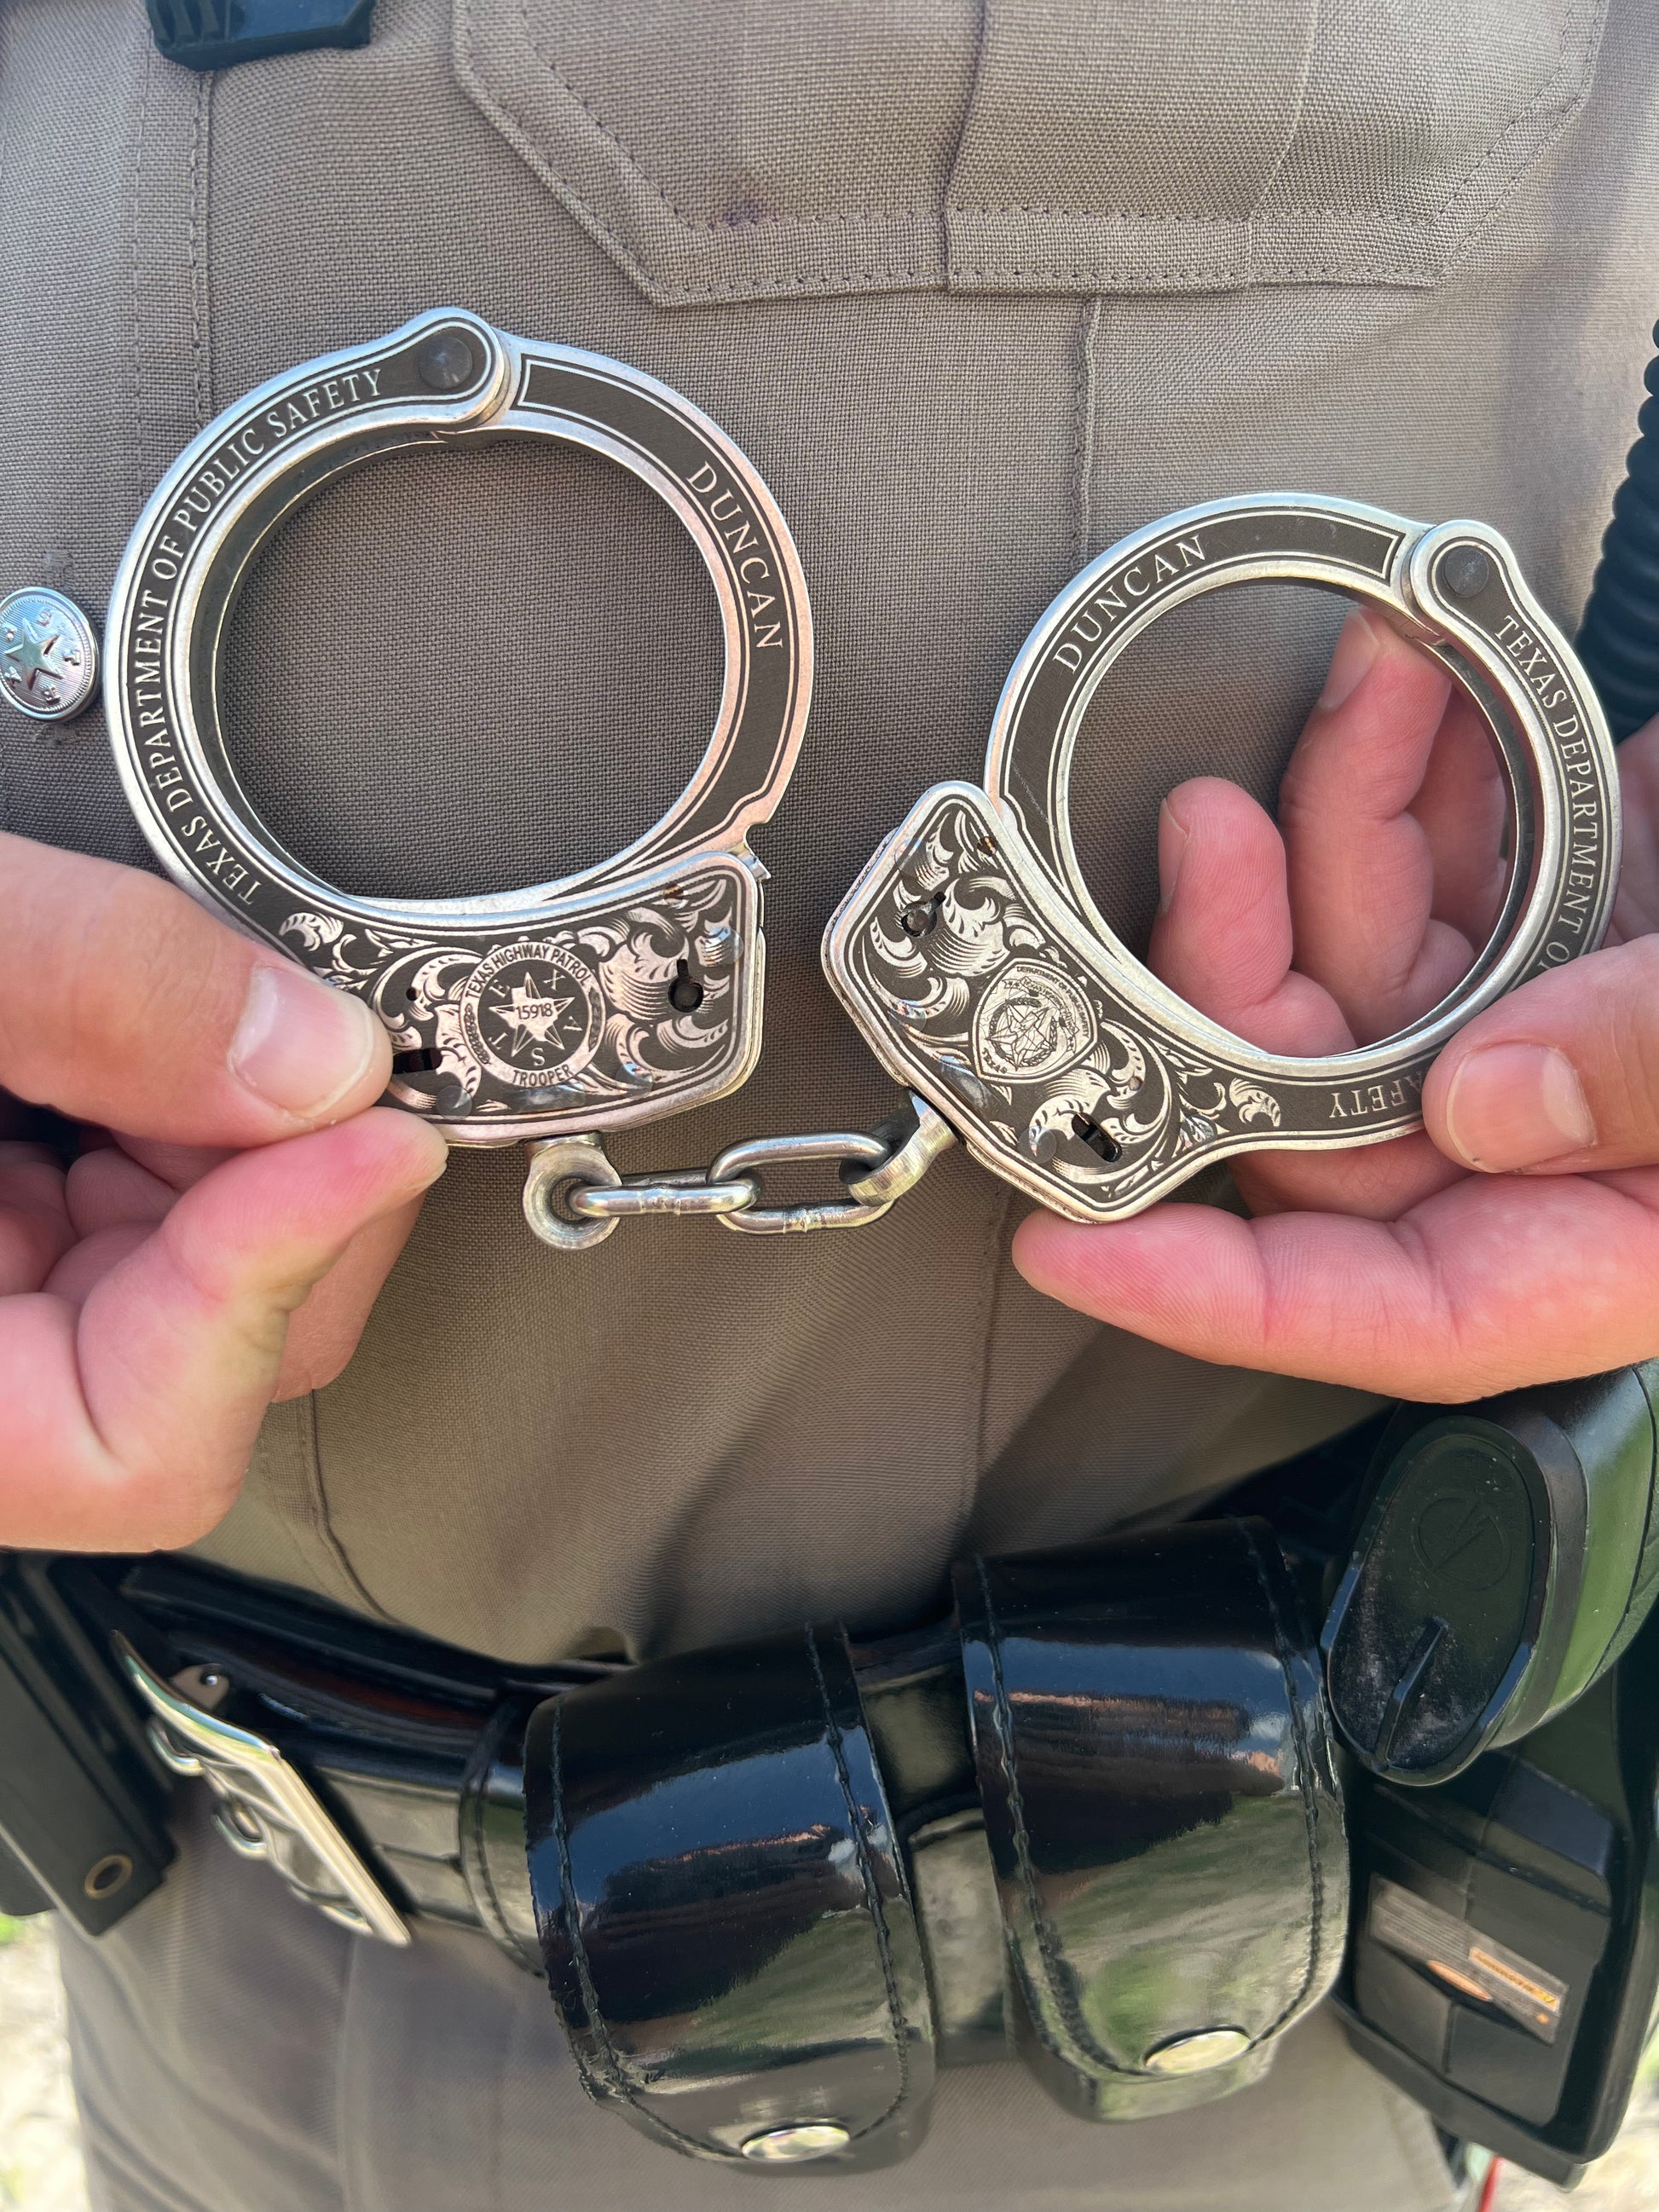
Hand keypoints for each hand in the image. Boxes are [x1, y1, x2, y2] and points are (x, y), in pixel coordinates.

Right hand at [0, 832, 445, 1549]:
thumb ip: (73, 992)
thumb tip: (308, 1057)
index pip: (137, 1453)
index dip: (273, 1287)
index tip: (367, 1133)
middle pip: (201, 1353)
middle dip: (287, 1185)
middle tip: (319, 1035)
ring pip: (179, 1264)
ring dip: (240, 1131)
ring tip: (203, 997)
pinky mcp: (2, 1203)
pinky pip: (127, 1192)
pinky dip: (176, 1097)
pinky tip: (157, 1014)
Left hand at [1014, 609, 1658, 1401]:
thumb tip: (1482, 1109)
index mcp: (1635, 1234)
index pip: (1396, 1312)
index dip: (1223, 1294)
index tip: (1071, 1242)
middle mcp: (1579, 1155)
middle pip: (1328, 1113)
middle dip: (1250, 969)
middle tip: (1222, 826)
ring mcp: (1572, 1030)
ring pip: (1363, 976)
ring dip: (1333, 830)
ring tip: (1366, 689)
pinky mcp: (1583, 915)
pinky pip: (1441, 878)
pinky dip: (1415, 779)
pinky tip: (1421, 683)